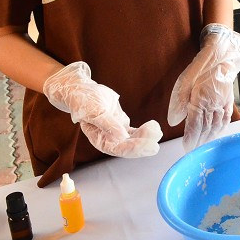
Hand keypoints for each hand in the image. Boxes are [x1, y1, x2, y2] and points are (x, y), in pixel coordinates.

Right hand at [43, 62, 161, 157]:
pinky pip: (134, 132)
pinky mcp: (120, 124)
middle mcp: (107, 138)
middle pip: (127, 147)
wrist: (82, 90)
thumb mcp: (95, 111)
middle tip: (155, 143)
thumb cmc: (84, 101)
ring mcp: (115, 132)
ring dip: (145, 138)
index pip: (117, 148)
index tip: (146, 144)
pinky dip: (143, 131)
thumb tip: (121, 137)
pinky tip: (152, 128)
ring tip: (157, 131)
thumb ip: (107, 124)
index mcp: (98, 139)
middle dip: (142, 146)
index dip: (132, 148)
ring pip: (132, 140)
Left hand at [167, 24, 239, 150]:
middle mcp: (213, 105)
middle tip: (193, 149)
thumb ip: (178, 103)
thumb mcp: (183, 82)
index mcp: (201, 100)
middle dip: (199, 141)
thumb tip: (174, 121)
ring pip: (216, 125)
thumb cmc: (200, 67)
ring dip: (209, 136)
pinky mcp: (229, 100)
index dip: (191, 138)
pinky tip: (217, 131)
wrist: (221, 55)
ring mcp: (223, 103)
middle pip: (206, 128)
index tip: (186, 147)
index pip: (195, 126)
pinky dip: (221, 127)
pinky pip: (226, 118)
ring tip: (203, 143)